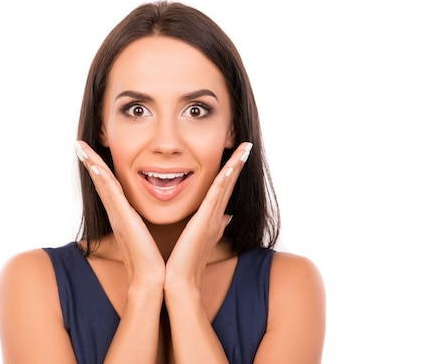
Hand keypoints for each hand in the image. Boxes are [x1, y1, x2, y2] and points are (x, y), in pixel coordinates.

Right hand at [76, 141, 165, 288]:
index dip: (100, 170)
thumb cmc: (151, 261)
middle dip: (90, 162)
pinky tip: (96, 165)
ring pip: (103, 184)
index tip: (92, 154)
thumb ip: (149, 226)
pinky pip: (111, 194)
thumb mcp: (149, 237)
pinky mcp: (123, 219)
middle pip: (101, 182)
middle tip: (80, 144)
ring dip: (92, 164)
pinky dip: (102, 179)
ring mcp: (117, 215)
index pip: (110, 188)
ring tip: (82, 148)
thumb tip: (158, 215)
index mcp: (123, 216)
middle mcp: (116, 214)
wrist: (150, 280)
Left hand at [165, 142, 252, 289]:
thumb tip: (225, 218)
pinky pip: (218, 196)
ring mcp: (213, 219)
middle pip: (229, 185)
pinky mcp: (206, 222)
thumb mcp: (198, 240)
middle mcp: (216, 217)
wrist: (179, 281)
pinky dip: (226, 179)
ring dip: (235, 166)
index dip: (232, 173)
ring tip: (244, 149)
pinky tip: (231, 166)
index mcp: (212, 220)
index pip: (224, 191)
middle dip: (238, 164)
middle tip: (247, 145)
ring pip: (227, 186)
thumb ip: (211, 228)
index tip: (237, 155)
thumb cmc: (184, 263)